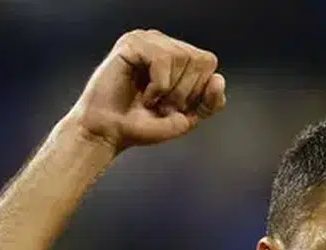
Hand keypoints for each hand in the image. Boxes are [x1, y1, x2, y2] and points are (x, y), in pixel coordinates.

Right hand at [68, 29, 226, 151]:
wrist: (107, 133)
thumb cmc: (140, 126)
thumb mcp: (185, 119)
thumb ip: (208, 102)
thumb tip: (218, 79)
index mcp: (178, 59)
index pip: (209, 63)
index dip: (201, 92)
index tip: (179, 109)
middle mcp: (164, 44)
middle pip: (201, 60)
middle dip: (185, 92)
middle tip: (161, 106)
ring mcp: (148, 40)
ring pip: (184, 57)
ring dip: (170, 90)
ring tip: (151, 100)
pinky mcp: (132, 43)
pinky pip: (164, 58)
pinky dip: (158, 85)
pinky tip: (144, 94)